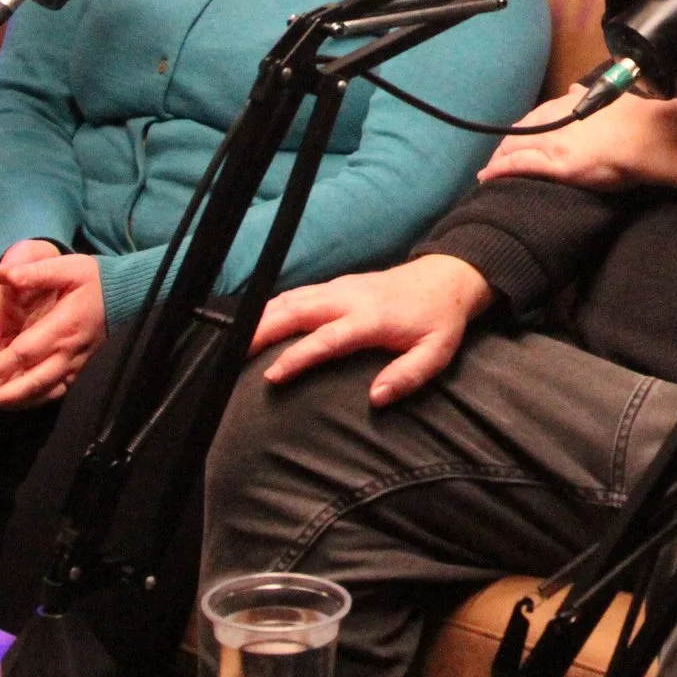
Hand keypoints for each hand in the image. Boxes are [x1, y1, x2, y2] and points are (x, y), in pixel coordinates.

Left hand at [0, 250, 105, 411]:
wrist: (126, 294)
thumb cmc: (92, 279)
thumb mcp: (67, 267)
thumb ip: (33, 272)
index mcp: (62, 326)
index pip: (24, 353)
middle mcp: (69, 351)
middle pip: (33, 382)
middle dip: (2, 397)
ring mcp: (75, 363)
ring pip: (43, 392)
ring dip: (14, 403)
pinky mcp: (79, 369)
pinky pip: (55, 391)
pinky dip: (33, 401)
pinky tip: (13, 404)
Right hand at [248, 254, 494, 405]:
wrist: (446, 278)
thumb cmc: (439, 321)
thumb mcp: (436, 352)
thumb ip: (408, 375)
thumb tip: (376, 398)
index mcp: (371, 318)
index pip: (326, 338)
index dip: (296, 357)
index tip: (270, 376)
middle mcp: (349, 298)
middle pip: (296, 311)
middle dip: (261, 330)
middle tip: (230, 355)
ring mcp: (339, 288)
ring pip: (291, 299)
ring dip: (260, 318)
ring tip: (231, 343)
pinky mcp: (335, 285)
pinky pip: (296, 294)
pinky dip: (271, 307)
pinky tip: (253, 323)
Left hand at [478, 94, 649, 191]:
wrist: (646, 136)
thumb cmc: (636, 119)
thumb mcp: (610, 97)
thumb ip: (588, 96)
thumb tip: (574, 88)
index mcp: (568, 104)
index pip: (535, 117)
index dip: (522, 130)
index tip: (516, 139)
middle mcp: (555, 121)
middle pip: (519, 133)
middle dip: (505, 146)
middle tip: (496, 159)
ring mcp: (553, 143)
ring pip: (513, 148)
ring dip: (497, 159)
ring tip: (488, 171)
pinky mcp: (556, 165)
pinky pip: (518, 166)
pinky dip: (499, 170)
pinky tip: (487, 177)